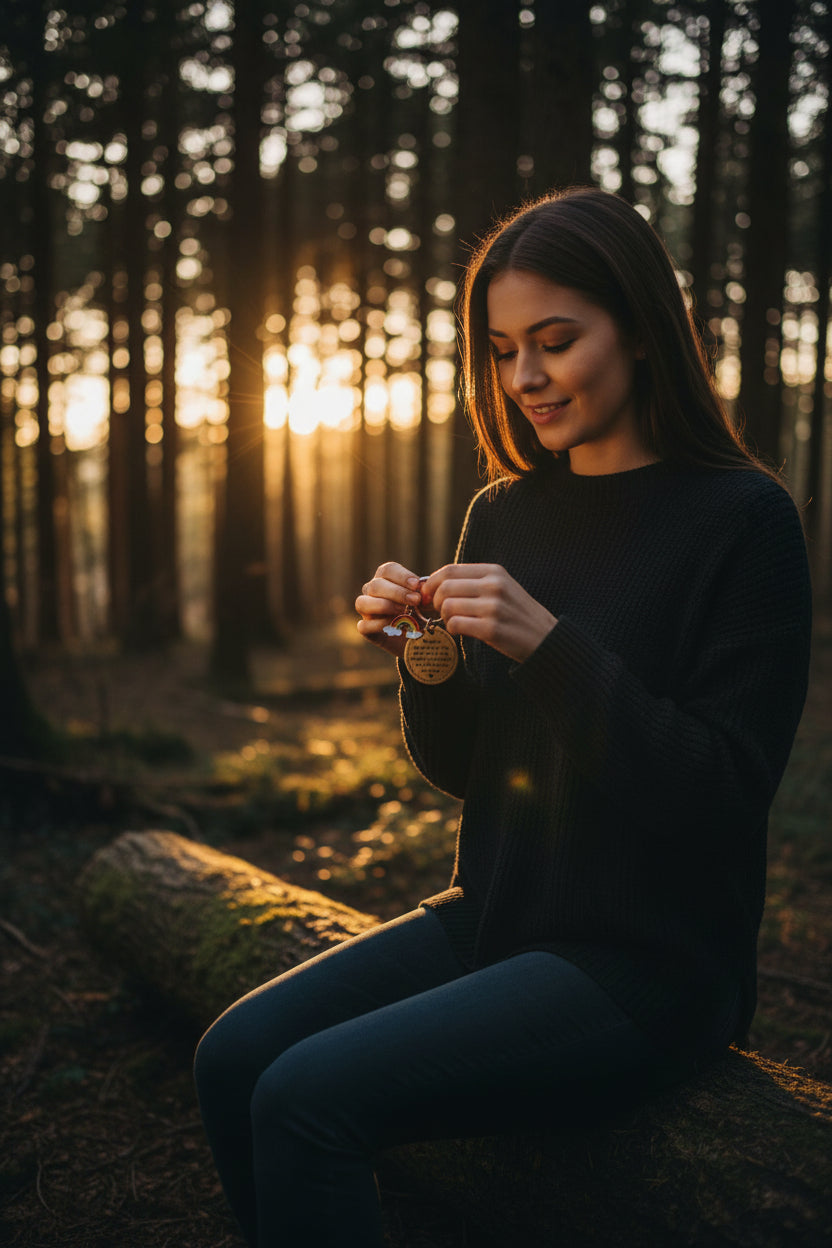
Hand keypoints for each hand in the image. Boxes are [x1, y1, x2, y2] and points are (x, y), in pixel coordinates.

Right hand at [355, 561, 423, 656]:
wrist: (419, 637)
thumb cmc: (422, 612)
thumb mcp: (427, 601)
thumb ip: (425, 593)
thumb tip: (422, 589)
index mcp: (386, 579)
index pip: (387, 570)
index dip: (402, 576)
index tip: (416, 585)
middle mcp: (372, 591)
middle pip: (376, 585)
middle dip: (398, 592)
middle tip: (416, 601)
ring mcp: (366, 611)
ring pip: (362, 602)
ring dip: (384, 606)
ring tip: (403, 612)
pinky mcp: (366, 630)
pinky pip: (364, 626)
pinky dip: (378, 625)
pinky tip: (395, 627)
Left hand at [422, 564, 556, 662]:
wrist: (545, 638)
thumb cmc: (516, 614)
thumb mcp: (501, 588)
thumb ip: (472, 583)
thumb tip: (431, 585)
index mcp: (494, 572)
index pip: (450, 570)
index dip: (432, 583)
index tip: (428, 595)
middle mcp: (494, 586)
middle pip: (444, 588)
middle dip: (435, 601)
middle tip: (440, 611)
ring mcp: (493, 607)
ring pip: (447, 606)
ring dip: (445, 617)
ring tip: (456, 621)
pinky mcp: (491, 629)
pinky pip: (455, 624)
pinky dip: (452, 629)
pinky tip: (461, 631)